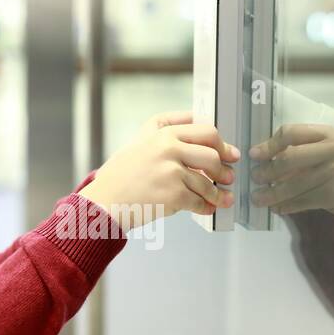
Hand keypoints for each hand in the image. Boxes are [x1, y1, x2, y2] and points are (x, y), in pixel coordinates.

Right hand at [78, 111, 240, 229]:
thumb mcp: (139, 140)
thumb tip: (199, 125)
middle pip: (212, 155)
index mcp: (162, 133)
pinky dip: (206, 207)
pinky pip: (199, 201)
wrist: (104, 202)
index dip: (222, 145)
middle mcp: (168, 148)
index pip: (206, 132)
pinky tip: (208, 209)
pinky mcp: (173, 195)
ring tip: (223, 199)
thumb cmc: (121, 174)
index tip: (230, 153)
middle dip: (224, 169)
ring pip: (208, 182)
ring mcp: (171, 172)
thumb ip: (165, 128)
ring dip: (218, 194)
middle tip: (228, 177)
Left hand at [249, 123, 333, 220]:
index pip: (291, 132)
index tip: (255, 155)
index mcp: (329, 134)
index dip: (269, 144)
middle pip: (288, 158)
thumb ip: (307, 153)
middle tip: (254, 178)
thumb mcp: (333, 154)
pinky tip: (279, 209)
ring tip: (259, 199)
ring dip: (272, 194)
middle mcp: (333, 149)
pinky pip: (303, 201)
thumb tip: (269, 161)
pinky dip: (288, 206)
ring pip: (293, 184)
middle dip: (267, 171)